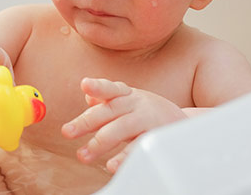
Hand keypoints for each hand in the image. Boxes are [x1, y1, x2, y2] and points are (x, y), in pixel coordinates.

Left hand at [61, 78, 186, 172]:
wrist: (183, 124)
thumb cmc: (149, 113)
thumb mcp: (129, 102)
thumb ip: (108, 101)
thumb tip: (88, 97)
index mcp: (127, 94)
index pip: (111, 88)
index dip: (99, 86)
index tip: (85, 84)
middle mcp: (137, 103)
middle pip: (110, 110)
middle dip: (86, 121)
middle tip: (67, 131)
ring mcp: (148, 120)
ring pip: (121, 128)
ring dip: (100, 142)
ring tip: (83, 155)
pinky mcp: (156, 137)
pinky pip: (138, 147)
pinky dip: (124, 157)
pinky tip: (112, 165)